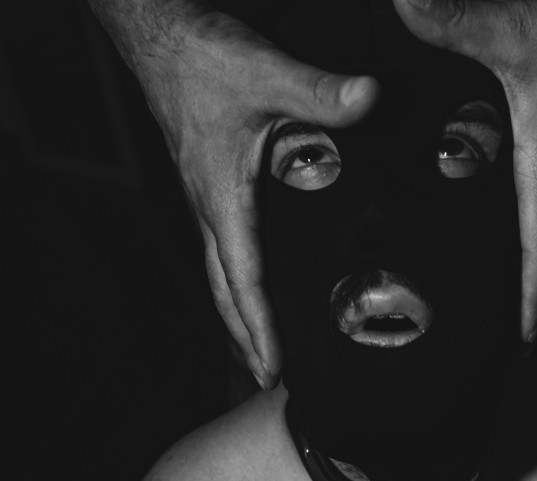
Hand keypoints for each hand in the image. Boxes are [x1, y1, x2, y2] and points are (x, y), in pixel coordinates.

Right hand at [91, 2, 377, 387]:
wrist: (161, 37)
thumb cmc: (205, 58)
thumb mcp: (267, 71)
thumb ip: (319, 91)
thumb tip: (368, 99)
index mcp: (223, 200)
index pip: (244, 281)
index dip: (260, 329)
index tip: (274, 369)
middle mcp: (210, 211)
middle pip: (225, 294)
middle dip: (245, 341)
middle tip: (268, 380)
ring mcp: (206, 203)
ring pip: (219, 277)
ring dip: (239, 319)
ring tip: (260, 354)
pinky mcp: (209, 189)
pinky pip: (222, 254)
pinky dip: (238, 286)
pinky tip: (256, 290)